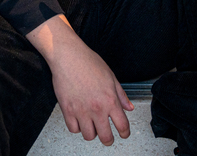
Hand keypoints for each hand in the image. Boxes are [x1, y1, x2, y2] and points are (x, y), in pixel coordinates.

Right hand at [27, 15, 133, 144]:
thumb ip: (121, 94)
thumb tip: (129, 107)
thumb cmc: (88, 62)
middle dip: (109, 140)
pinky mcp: (67, 110)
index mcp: (110, 99)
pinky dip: (77, 127)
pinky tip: (79, 120)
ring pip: (89, 136)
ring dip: (92, 132)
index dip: (125, 133)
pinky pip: (73, 129)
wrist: (68, 56)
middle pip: (105, 137)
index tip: (124, 134)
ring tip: (92, 125)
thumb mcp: (110, 76)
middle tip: (108, 137)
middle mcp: (96, 108)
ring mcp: (81, 111)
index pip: (122, 125)